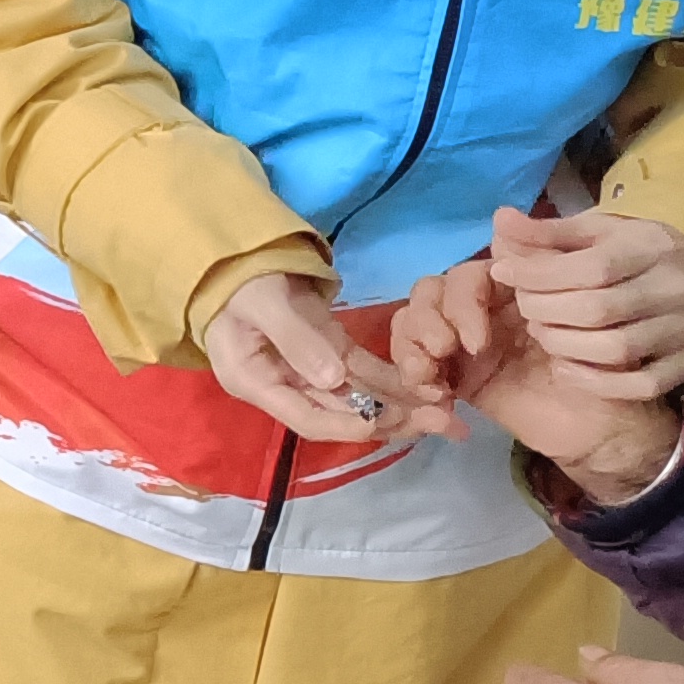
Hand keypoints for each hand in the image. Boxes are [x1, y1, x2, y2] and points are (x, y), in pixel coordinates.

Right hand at [200, 270, 431, 445]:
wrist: (235, 257)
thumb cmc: (242, 280)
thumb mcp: (263, 302)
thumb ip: (296, 338)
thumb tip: (333, 379)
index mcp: (256, 383)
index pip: (308, 419)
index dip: (352, 425)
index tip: (394, 420)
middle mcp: (284, 388)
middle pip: (340, 416)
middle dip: (392, 421)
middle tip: (442, 423)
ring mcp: (307, 374)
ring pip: (359, 398)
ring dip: (402, 405)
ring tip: (448, 410)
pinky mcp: (326, 356)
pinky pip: (364, 374)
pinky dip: (394, 381)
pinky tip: (430, 385)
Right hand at [400, 248, 683, 496]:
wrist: (606, 430)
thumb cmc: (605, 367)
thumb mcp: (584, 310)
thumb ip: (544, 267)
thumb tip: (499, 217)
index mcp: (511, 292)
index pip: (461, 275)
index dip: (460, 300)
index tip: (477, 338)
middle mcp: (481, 312)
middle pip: (426, 296)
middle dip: (427, 322)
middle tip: (446, 353)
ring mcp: (462, 346)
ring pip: (410, 325)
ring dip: (410, 349)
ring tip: (430, 382)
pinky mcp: (454, 380)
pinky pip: (414, 367)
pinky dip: (413, 381)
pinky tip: (436, 402)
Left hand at [491, 206, 683, 396]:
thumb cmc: (640, 254)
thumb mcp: (603, 233)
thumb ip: (551, 232)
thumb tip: (501, 220)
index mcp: (650, 249)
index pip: (590, 267)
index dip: (538, 274)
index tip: (502, 272)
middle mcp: (674, 289)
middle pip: (597, 310)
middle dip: (544, 310)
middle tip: (524, 306)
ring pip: (615, 350)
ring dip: (563, 345)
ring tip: (541, 331)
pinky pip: (640, 384)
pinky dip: (596, 382)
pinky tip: (565, 368)